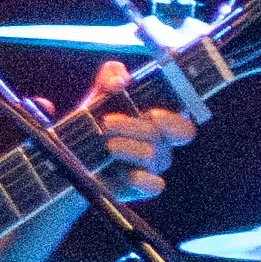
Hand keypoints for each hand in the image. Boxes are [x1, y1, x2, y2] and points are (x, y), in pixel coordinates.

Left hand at [76, 64, 195, 205]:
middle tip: (107, 122)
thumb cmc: (98, 119)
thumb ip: (112, 75)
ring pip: (150, 155)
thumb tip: (120, 80)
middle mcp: (162, 144)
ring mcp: (153, 167)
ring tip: (105, 144)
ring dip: (126, 147)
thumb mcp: (102, 92)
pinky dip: (140, 179)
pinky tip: (123, 172)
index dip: (173, 120)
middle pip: (159, 136)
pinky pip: (154, 186)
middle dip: (133, 127)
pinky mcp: (142, 186)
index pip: (183, 126)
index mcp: (161, 122)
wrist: (77, 153)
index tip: (152, 113)